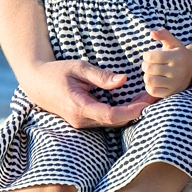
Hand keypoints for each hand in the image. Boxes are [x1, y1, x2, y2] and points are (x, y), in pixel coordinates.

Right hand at [22, 57, 144, 128]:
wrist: (36, 83)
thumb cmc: (57, 72)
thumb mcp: (79, 68)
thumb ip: (101, 76)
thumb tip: (123, 80)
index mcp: (80, 107)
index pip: (111, 115)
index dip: (132, 110)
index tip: (147, 101)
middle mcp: (81, 120)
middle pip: (116, 121)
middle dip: (138, 110)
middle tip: (156, 94)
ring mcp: (82, 123)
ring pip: (113, 122)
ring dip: (132, 111)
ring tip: (148, 95)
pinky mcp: (84, 121)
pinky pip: (107, 120)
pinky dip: (123, 112)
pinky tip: (134, 100)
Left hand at [142, 28, 191, 99]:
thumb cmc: (179, 54)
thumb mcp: (174, 42)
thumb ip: (163, 34)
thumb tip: (152, 33)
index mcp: (177, 57)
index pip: (151, 57)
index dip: (146, 55)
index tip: (149, 56)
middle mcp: (177, 71)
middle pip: (149, 68)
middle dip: (145, 65)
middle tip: (149, 64)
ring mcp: (174, 83)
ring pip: (149, 80)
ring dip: (146, 75)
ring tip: (151, 72)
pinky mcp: (171, 92)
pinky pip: (153, 91)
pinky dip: (149, 86)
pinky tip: (154, 81)